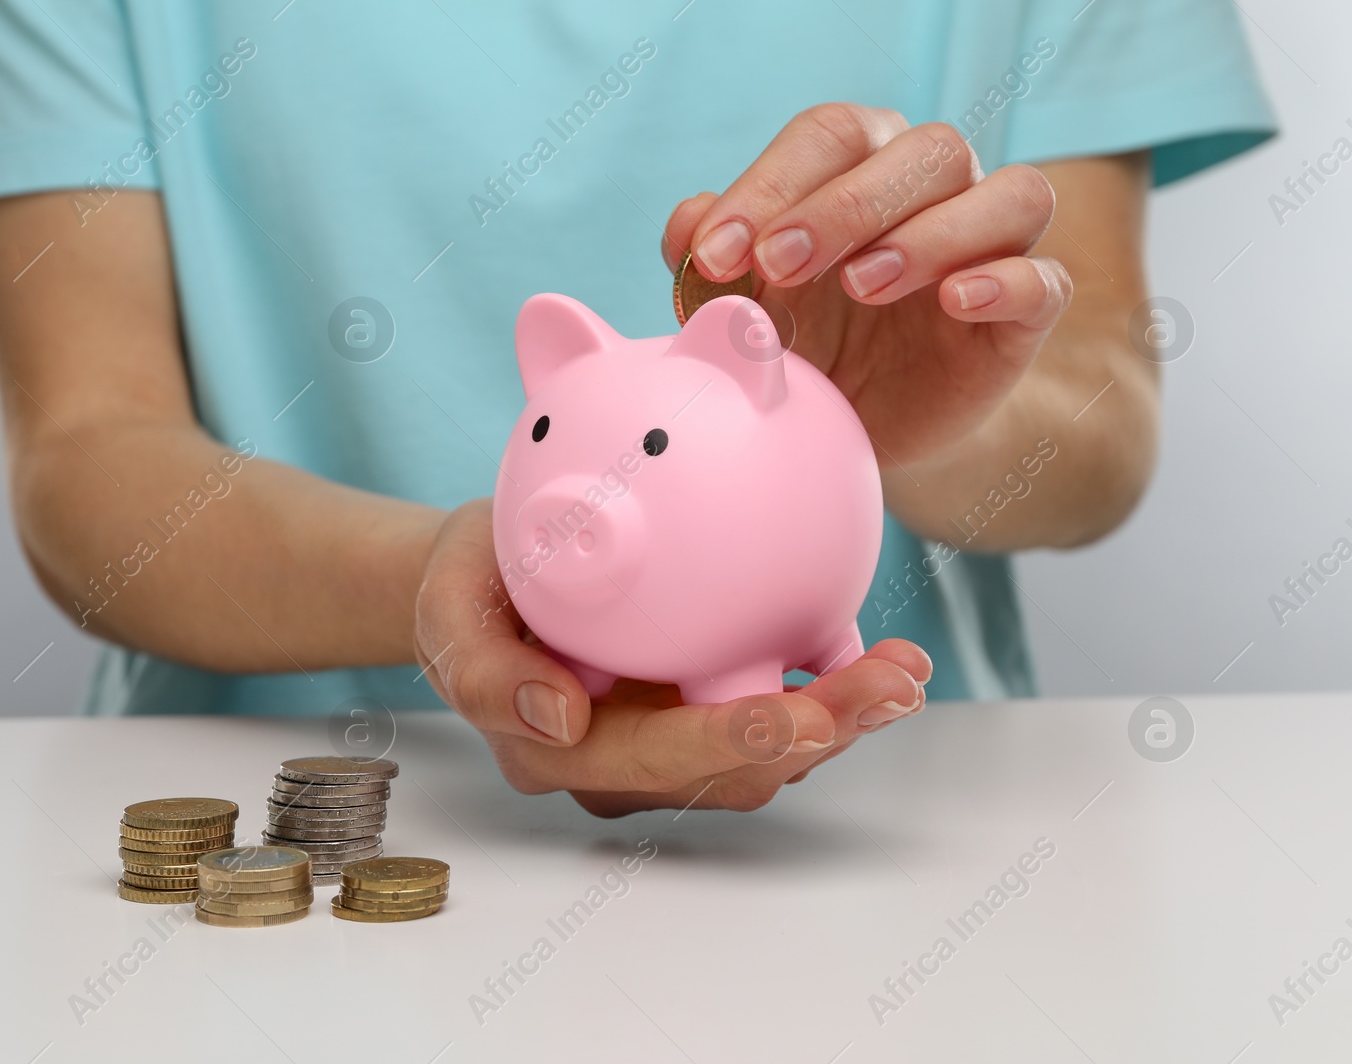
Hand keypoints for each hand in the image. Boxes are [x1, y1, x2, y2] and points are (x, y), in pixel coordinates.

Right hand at [413, 498, 931, 815]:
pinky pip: (770, 709)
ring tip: (904, 671)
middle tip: (892, 686)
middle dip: (820, 736)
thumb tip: (563, 716)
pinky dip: (829, 689)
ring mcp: (666, 741)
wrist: (484, 579)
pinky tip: (882, 657)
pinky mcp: (698, 707)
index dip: (732, 745)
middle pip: (732, 772)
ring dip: (841, 719)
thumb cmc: (468, 589)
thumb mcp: (446, 610)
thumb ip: (484, 671)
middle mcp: (622, 764)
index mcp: (559, 748)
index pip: (655, 758)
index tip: (802, 717)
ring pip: (766, 756)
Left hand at [663, 103, 1072, 469]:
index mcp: (863, 163)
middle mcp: (938, 187)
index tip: (715, 254)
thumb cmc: (799, 346)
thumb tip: (686, 226)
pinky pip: (1042, 279)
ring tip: (861, 286)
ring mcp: (992, 247)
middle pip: (924, 150)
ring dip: (930, 233)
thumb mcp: (739, 311)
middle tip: (778, 265)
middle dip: (843, 205)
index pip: (829, 136)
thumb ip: (709, 265)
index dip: (770, 185)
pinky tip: (954, 302)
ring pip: (1008, 194)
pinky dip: (1004, 282)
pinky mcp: (1024, 314)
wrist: (855, 432)